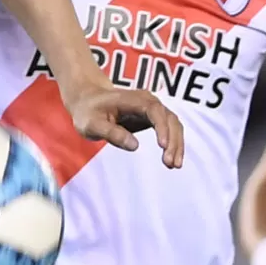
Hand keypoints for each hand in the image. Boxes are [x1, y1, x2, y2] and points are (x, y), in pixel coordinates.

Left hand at [65, 83, 184, 167]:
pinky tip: (172, 160)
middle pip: (169, 118)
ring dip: (176, 144)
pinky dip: (173, 144)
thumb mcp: (92, 124)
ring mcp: (153, 109)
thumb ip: (112, 133)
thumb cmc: (88, 112)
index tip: (162, 146)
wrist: (89, 102)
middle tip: (170, 163)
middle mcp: (148, 101)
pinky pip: (170, 130)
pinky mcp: (153, 119)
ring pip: (173, 125)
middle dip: (172, 140)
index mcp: (133, 99)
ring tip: (173, 165)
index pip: (154, 110)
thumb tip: (135, 146)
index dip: (161, 127)